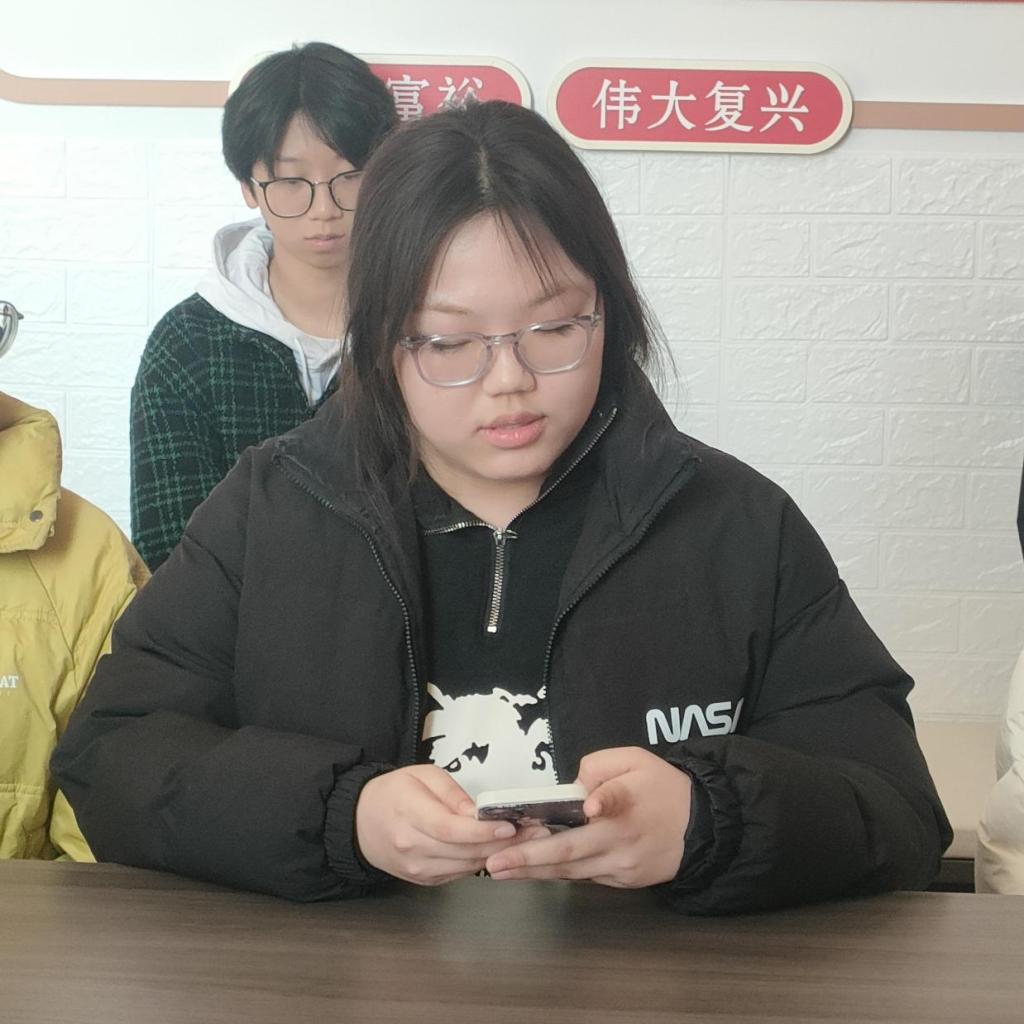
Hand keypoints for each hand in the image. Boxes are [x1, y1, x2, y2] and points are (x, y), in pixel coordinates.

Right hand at [355, 764, 545, 885]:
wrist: (361, 823)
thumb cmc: (393, 793)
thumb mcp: (421, 775)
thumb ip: (451, 793)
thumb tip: (477, 813)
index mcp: (408, 813)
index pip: (450, 829)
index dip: (483, 832)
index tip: (511, 826)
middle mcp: (411, 847)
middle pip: (464, 851)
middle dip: (504, 844)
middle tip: (537, 832)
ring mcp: (417, 869)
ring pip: (466, 866)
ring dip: (499, 855)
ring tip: (529, 840)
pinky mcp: (425, 881)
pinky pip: (460, 873)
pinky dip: (481, 862)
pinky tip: (501, 851)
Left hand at [484, 747, 691, 887]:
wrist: (701, 826)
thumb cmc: (662, 787)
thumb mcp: (637, 759)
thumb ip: (601, 765)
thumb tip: (576, 789)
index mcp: (629, 802)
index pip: (617, 799)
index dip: (604, 800)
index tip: (591, 805)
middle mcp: (623, 838)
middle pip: (573, 851)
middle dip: (530, 858)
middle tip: (496, 863)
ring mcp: (624, 865)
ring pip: (572, 871)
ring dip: (534, 871)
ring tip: (500, 870)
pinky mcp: (625, 881)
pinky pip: (585, 877)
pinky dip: (557, 874)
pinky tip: (530, 870)